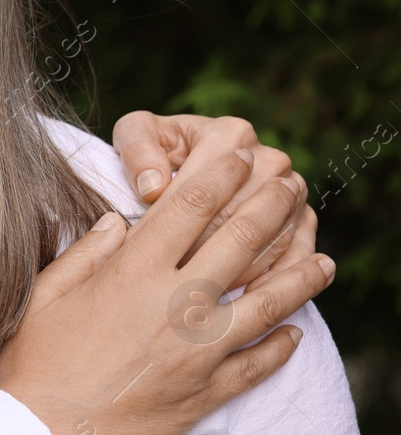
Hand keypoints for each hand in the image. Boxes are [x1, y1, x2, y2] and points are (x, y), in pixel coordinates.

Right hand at [0, 148, 333, 434]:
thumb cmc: (33, 366)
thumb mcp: (44, 297)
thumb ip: (85, 253)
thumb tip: (116, 222)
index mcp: (132, 273)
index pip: (189, 207)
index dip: (221, 174)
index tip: (241, 155)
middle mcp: (174, 305)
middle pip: (240, 243)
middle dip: (272, 207)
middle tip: (291, 186)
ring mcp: (197, 352)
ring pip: (268, 305)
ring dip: (300, 278)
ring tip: (323, 260)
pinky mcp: (206, 395)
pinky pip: (257, 365)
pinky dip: (280, 347)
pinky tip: (292, 333)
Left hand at [113, 111, 314, 285]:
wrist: (181, 164)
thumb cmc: (153, 152)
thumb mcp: (134, 135)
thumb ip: (138, 151)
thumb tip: (153, 186)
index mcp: (230, 134)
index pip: (206, 185)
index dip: (175, 220)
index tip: (149, 245)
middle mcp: (269, 159)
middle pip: (241, 215)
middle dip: (209, 249)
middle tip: (178, 278)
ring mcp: (291, 192)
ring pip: (271, 238)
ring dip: (241, 269)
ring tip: (208, 296)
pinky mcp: (301, 221)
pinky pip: (294, 255)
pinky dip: (273, 278)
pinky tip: (244, 300)